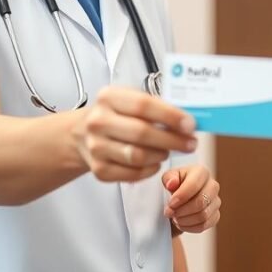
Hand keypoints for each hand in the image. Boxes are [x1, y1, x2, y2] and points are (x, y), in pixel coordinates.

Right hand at [71, 86, 197, 182]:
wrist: (81, 133)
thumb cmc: (116, 115)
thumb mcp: (130, 100)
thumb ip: (157, 107)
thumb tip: (189, 121)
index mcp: (109, 97)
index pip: (143, 105)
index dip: (170, 116)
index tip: (190, 124)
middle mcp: (98, 121)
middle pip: (142, 133)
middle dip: (172, 140)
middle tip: (190, 143)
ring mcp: (96, 147)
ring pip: (137, 156)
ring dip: (161, 155)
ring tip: (169, 150)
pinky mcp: (98, 170)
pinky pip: (132, 174)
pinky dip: (149, 170)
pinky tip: (155, 162)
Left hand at [163, 164, 220, 234]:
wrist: (179, 199)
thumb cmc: (174, 185)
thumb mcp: (167, 178)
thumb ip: (168, 178)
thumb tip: (172, 183)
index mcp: (201, 172)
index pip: (194, 184)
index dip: (181, 196)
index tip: (170, 204)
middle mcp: (212, 185)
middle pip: (201, 202)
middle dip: (182, 210)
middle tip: (169, 213)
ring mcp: (216, 201)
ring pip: (203, 215)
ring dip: (185, 220)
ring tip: (174, 218)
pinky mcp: (215, 215)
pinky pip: (204, 225)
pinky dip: (190, 227)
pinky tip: (181, 223)